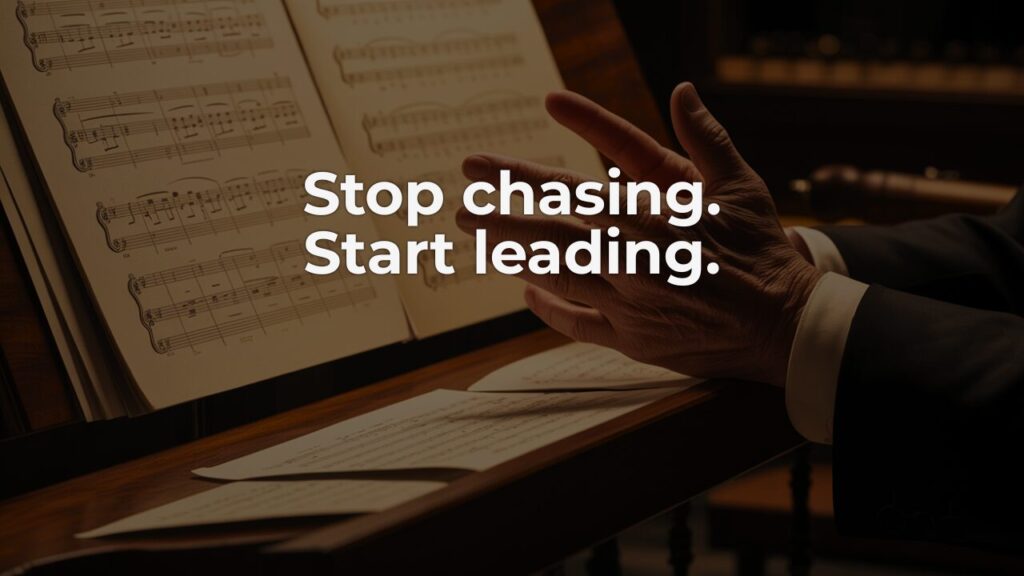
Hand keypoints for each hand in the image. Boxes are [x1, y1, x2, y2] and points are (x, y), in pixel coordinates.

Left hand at [456, 83, 821, 385]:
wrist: (785, 326)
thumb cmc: (764, 251)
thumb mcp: (740, 186)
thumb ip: (706, 137)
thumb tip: (682, 91)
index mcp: (654, 219)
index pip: (573, 193)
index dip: (522, 180)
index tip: (481, 169)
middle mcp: (633, 262)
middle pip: (551, 238)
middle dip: (500, 221)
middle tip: (459, 212)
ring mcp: (630, 305)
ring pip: (557, 279)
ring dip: (515, 258)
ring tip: (482, 241)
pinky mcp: (633, 341)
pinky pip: (578, 324)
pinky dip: (548, 308)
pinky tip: (526, 294)